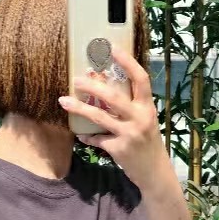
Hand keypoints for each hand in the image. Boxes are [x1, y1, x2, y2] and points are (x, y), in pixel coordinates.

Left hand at [57, 44, 172, 193]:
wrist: (154, 172)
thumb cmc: (147, 142)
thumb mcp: (146, 120)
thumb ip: (132, 106)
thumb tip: (106, 88)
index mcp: (148, 107)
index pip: (141, 79)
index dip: (127, 62)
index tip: (113, 47)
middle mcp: (140, 118)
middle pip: (114, 97)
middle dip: (93, 86)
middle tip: (76, 79)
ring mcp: (129, 134)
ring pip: (100, 117)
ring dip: (80, 108)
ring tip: (64, 100)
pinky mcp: (119, 149)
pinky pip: (97, 139)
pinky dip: (87, 136)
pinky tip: (81, 135)